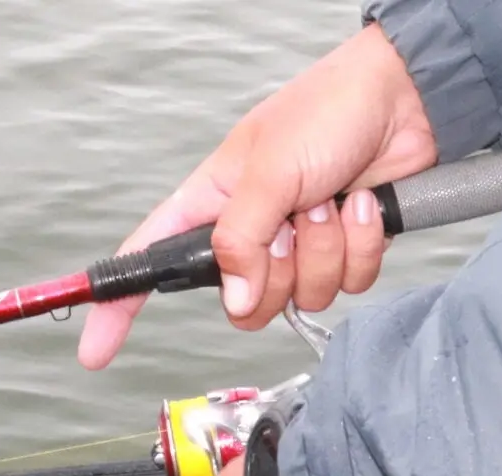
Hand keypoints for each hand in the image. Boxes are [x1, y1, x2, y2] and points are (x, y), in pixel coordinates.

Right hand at [79, 25, 436, 369]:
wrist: (405, 100)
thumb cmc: (327, 111)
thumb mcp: (269, 171)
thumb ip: (242, 240)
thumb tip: (234, 300)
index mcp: (213, 203)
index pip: (151, 261)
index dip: (120, 307)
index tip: (96, 350)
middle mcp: (251, 231)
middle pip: (243, 302)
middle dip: (276, 271)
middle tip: (292, 220)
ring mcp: (299, 245)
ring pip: (303, 297)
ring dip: (326, 250)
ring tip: (333, 199)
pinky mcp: (344, 251)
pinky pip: (349, 285)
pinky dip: (361, 247)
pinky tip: (364, 205)